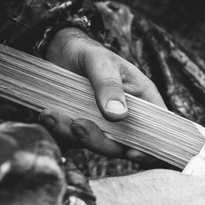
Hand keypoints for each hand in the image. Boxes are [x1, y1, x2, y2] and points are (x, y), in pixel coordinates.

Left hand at [39, 27, 165, 162]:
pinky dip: (61, 131)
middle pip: (124, 145)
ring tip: (52, 116)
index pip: (156, 131)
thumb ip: (109, 86)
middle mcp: (127, 118)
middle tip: (78, 126)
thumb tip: (118, 115)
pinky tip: (48, 115)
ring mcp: (106, 126)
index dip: (149, 148)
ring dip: (76, 136)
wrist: (61, 51)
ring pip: (98, 145)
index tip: (131, 153)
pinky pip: (76, 139)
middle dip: (101, 142)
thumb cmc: (89, 52)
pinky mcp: (85, 128)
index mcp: (143, 101)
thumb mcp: (101, 62)